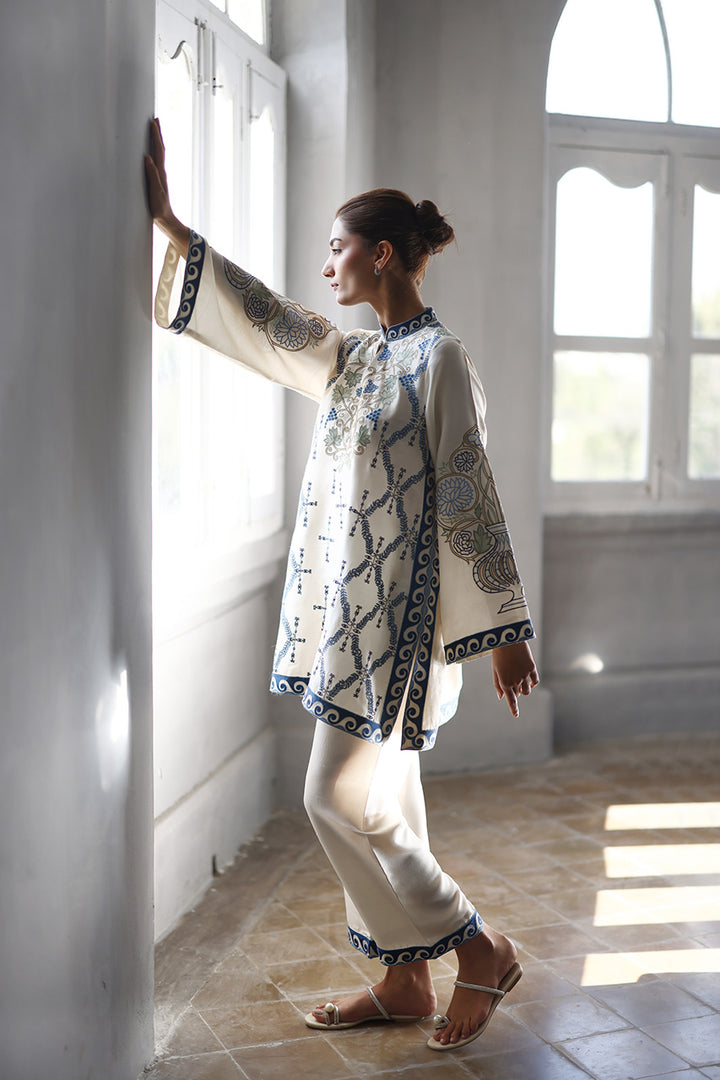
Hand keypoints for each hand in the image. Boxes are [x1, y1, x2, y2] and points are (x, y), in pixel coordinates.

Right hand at [144, 117, 189, 255]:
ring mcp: (159, 176)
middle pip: (160, 149)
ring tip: (153, 131)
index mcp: (160, 173)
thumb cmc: (160, 209)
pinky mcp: (157, 182)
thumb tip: (148, 157)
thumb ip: (152, 176)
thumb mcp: (155, 192)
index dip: (156, 136)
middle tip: (155, 120)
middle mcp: (161, 172)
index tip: (153, 122)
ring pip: (158, 154)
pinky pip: (155, 162)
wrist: (166, 221)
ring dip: (156, 141)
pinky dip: (153, 153)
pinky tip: (150, 153)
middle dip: (157, 134)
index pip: (158, 150)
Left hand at [491, 641, 538, 717]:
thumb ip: (497, 685)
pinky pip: (535, 681)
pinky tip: (529, 680)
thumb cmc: (498, 654)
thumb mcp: (494, 670)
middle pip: (518, 694)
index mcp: (504, 682)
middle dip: (515, 691)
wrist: (508, 638)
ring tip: (520, 681)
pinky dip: (532, 683)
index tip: (516, 715)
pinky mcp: (532, 668)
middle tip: (511, 682)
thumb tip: (501, 697)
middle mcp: (515, 680)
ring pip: (527, 690)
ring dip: (524, 689)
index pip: (511, 700)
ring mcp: (525, 675)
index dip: (514, 709)